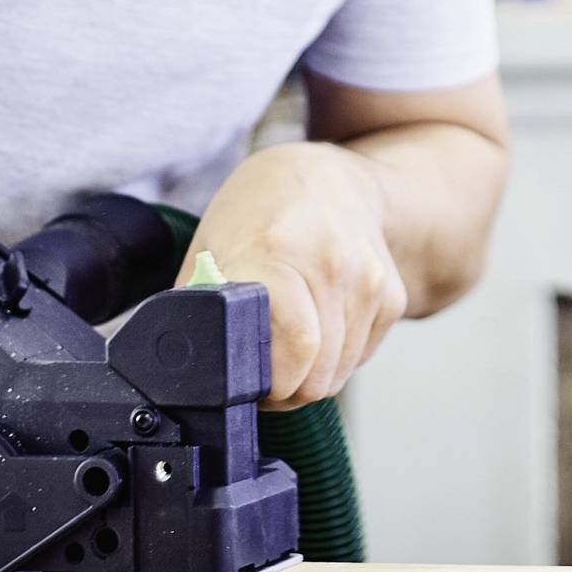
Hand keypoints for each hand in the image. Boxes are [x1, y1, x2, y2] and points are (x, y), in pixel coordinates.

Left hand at [183, 142, 408, 408]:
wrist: (326, 178)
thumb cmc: (259, 214)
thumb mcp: (212, 248)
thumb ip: (197, 306)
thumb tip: (181, 364)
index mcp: (281, 252)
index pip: (296, 348)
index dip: (269, 385)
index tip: (248, 387)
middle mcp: (334, 264)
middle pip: (319, 373)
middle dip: (287, 393)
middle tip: (262, 381)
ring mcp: (369, 279)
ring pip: (341, 372)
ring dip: (311, 378)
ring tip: (284, 355)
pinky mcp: (391, 294)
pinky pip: (361, 357)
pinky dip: (337, 360)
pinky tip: (316, 333)